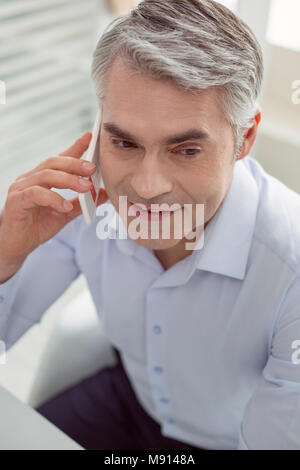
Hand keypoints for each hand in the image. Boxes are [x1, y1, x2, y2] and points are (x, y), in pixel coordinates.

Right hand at [0, 132, 107, 272]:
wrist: (16, 246)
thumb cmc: (36, 227)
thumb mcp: (64, 214)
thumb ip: (82, 203)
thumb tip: (102, 193)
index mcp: (41, 178)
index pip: (59, 159)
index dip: (75, 147)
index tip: (90, 137)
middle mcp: (30, 178)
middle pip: (53, 162)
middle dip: (75, 163)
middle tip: (92, 169)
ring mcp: (21, 188)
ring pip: (46, 175)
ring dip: (69, 180)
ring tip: (85, 188)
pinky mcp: (16, 201)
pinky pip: (36, 194)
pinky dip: (53, 199)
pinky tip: (65, 207)